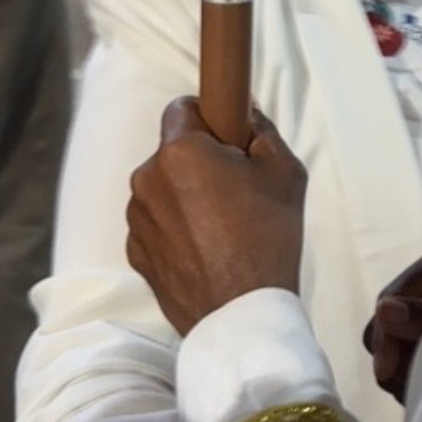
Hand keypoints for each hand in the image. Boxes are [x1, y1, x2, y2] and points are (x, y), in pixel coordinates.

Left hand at [127, 98, 306, 335]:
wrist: (243, 315)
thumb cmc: (268, 238)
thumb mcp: (285, 171)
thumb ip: (262, 132)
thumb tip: (245, 115)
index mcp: (180, 152)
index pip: (182, 107)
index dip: (209, 115)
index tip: (230, 136)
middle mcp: (147, 179)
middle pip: (174, 151)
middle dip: (201, 159)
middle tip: (238, 186)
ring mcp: (137, 219)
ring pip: (164, 187)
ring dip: (186, 194)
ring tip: (225, 225)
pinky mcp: (135, 253)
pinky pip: (157, 223)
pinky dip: (177, 227)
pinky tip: (208, 248)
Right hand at [364, 241, 421, 403]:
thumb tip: (384, 311)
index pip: (390, 297)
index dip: (384, 333)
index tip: (387, 369)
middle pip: (381, 327)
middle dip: (393, 359)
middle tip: (412, 386)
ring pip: (388, 352)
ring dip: (403, 374)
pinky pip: (402, 367)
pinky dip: (411, 381)